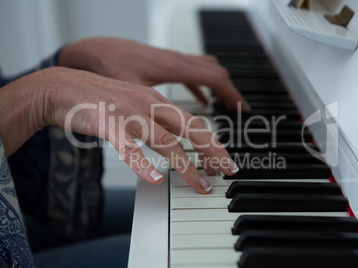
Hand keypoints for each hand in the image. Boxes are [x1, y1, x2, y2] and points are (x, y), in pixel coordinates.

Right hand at [0, 67, 238, 193]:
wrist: (62, 87)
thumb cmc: (100, 99)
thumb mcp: (135, 104)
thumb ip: (155, 120)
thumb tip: (176, 142)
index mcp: (156, 100)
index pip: (193, 122)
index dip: (212, 141)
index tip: (224, 160)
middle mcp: (148, 105)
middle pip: (189, 129)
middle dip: (213, 151)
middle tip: (228, 170)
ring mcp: (129, 114)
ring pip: (166, 142)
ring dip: (186, 167)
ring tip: (200, 186)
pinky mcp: (108, 125)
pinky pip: (128, 148)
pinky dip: (143, 165)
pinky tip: (156, 180)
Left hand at [58, 37, 249, 110]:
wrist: (91, 50)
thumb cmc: (106, 68)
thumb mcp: (126, 96)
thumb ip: (145, 123)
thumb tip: (160, 152)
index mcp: (171, 67)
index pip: (214, 78)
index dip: (232, 94)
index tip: (243, 109)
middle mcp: (175, 61)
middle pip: (215, 75)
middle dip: (229, 96)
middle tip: (239, 117)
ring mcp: (171, 61)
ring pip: (205, 70)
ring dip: (218, 88)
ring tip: (225, 108)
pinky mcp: (164, 66)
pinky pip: (191, 72)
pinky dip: (202, 87)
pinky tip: (202, 100)